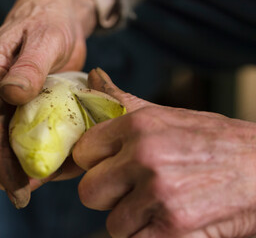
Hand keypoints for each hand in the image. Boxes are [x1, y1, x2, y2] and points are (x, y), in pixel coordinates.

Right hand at [0, 0, 95, 207]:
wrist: (54, 17)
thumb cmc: (48, 23)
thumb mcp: (44, 40)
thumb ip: (28, 66)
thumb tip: (11, 94)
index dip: (0, 164)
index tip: (20, 189)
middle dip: (7, 174)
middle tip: (36, 187)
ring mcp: (0, 106)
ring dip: (20, 168)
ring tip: (52, 175)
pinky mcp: (15, 111)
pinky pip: (16, 142)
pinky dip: (32, 155)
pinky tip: (55, 158)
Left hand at [73, 68, 255, 236]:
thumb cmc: (214, 142)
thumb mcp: (166, 115)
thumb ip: (122, 100)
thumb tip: (95, 76)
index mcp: (138, 126)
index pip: (83, 153)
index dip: (94, 164)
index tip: (110, 167)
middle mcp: (146, 156)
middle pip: (89, 192)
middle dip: (108, 196)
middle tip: (132, 191)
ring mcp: (160, 194)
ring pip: (113, 223)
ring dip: (132, 220)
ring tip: (158, 206)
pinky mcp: (174, 229)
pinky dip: (147, 237)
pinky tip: (167, 223)